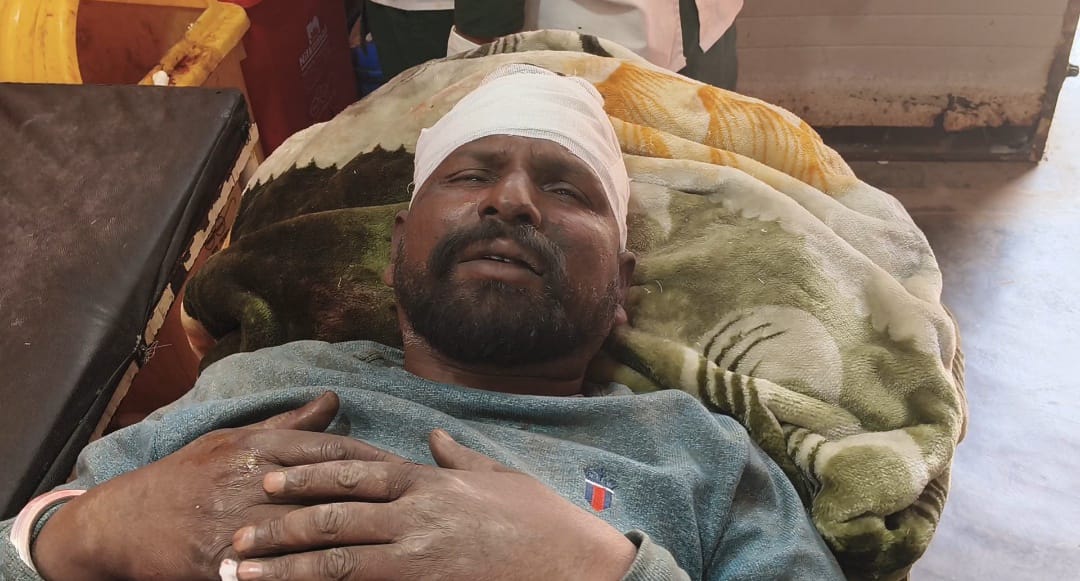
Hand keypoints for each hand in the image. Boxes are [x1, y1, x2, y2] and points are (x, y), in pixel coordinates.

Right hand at [32, 392, 406, 580]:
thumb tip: (334, 399)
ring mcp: (234, 524)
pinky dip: (307, 574)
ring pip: (306, 533)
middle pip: (328, 490)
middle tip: (421, 508)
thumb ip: (289, 425)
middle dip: (376, 500)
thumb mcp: (234, 439)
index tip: (413, 470)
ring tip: (396, 549)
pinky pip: (272, 572)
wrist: (122, 522)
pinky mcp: (218, 565)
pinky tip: (340, 577)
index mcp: (257, 448)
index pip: (331, 452)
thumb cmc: (187, 476)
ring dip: (352, 542)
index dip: (376, 461)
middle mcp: (249, 482)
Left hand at [230, 430, 636, 580]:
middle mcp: (416, 513)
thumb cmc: (539, 518)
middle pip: (332, 515)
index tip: (266, 475)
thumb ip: (458, 458)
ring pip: (337, 559)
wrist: (573, 563)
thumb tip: (433, 437)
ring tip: (241, 572)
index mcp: (427, 482)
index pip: (353, 469)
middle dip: (278, 524)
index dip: (305, 472)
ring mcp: (419, 553)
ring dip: (283, 567)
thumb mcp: (498, 476)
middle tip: (232, 533)